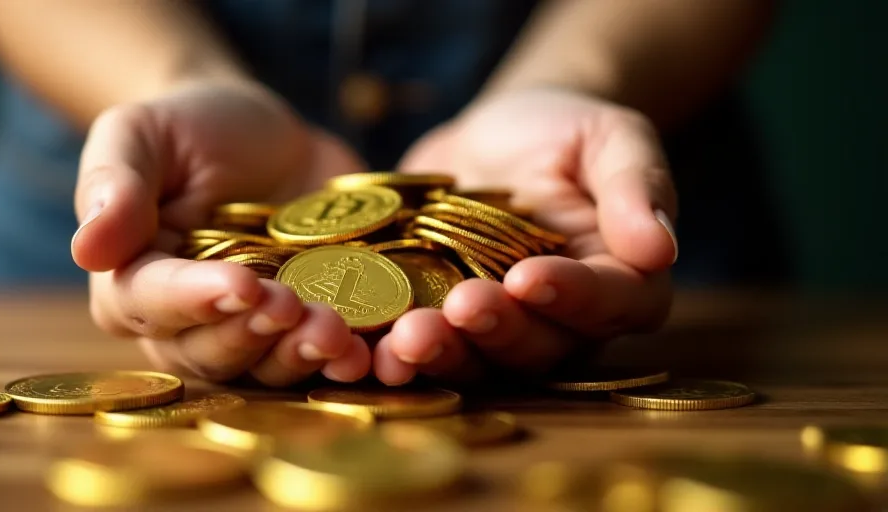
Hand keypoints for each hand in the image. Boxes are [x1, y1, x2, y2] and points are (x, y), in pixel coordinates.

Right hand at [71, 81, 370, 386]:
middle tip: (294, 307)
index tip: (239, 283)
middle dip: (253, 334)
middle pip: (210, 351)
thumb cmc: (190, 129)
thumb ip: (114, 184)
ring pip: (264, 368)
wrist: (266, 135)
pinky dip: (342, 362)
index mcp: (134, 280)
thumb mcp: (140, 134)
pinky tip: (368, 350)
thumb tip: (86, 248)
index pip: (152, 303)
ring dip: (298, 356)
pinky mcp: (305, 328)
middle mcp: (188, 323)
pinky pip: (318, 360)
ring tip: (336, 333)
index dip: (194, 300)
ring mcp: (251, 331)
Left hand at [372, 87, 678, 384]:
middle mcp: (559, 323)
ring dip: (442, 353)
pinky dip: (391, 352)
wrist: (497, 133)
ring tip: (407, 338)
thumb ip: (636, 187)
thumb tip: (659, 246)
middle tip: (462, 308)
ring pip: (476, 359)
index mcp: (616, 284)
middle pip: (537, 346)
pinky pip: (420, 345)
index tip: (530, 276)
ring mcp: (496, 330)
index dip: (571, 297)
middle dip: (497, 330)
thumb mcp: (613, 139)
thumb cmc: (567, 132)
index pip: (607, 304)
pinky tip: (364, 345)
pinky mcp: (440, 321)